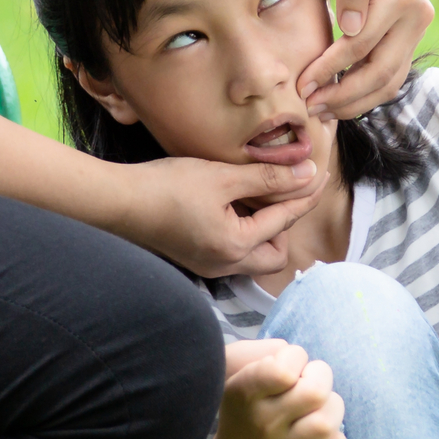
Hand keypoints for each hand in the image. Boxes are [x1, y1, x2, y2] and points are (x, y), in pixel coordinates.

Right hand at [123, 156, 330, 277]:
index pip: (284, 220)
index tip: (320, 176)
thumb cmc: (167, 187)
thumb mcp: (222, 176)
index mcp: (236, 246)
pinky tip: (231, 206)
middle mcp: (225, 264)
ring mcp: (209, 265)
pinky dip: (242, 232)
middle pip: (275, 255)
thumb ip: (267, 178)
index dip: (304, 194)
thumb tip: (306, 174)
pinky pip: (233, 252)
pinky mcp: (196, 258)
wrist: (119, 202)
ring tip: (253, 197)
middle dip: (283, 226)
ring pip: (254, 256)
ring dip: (263, 230)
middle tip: (279, 193)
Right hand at [211, 341, 347, 438]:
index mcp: (246, 392)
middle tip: (309, 382)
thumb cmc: (248, 411)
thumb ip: (263, 355)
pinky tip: (322, 436)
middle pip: (315, 392)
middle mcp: (264, 421)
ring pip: (327, 422)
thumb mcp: (238, 378)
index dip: (296, 357)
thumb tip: (291, 351)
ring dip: (331, 408)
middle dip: (321, 377)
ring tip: (318, 408)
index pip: (284, 370)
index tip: (290, 366)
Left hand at [299, 0, 434, 118]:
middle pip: (382, 71)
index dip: (331, 68)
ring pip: (391, 81)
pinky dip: (366, 94)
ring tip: (322, 110)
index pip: (363, 45)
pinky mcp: (408, 38)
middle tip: (310, 107)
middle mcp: (417, 15)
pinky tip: (338, 101)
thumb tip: (352, 27)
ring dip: (356, 102)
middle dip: (344, 95)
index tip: (302, 84)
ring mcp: (416, 29)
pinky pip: (391, 76)